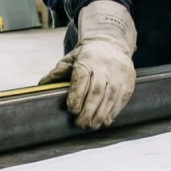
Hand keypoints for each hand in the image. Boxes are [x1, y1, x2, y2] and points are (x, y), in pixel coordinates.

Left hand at [39, 0, 136, 128]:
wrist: (111, 44)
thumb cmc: (88, 56)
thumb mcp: (71, 58)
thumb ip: (58, 72)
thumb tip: (42, 85)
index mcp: (87, 59)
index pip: (81, 78)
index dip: (77, 95)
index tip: (72, 110)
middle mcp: (105, 65)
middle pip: (96, 90)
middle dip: (88, 110)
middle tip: (80, 124)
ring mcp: (119, 73)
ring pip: (110, 97)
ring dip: (100, 115)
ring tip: (91, 126)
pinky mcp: (128, 81)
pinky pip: (121, 99)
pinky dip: (113, 112)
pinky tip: (104, 121)